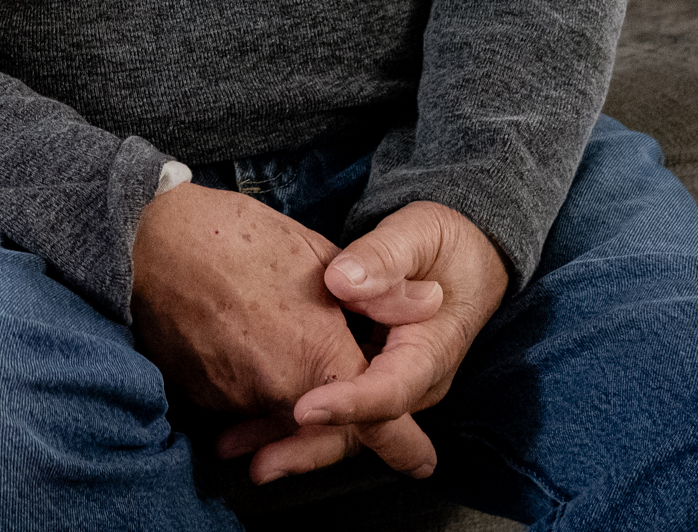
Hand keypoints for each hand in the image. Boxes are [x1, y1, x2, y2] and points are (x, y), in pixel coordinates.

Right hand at [130, 183, 436, 483]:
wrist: (148, 241)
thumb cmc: (234, 238)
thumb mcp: (318, 252)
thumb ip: (379, 291)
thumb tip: (429, 302)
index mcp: (319, 354)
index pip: (378, 423)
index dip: (406, 447)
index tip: (422, 460)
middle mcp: (280, 391)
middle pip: (327, 432)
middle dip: (342, 427)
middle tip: (353, 412)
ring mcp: (237, 398)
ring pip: (282, 418)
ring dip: (293, 405)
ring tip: (286, 369)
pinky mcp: (204, 397)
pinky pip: (242, 407)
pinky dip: (254, 392)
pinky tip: (247, 353)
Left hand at [229, 202, 504, 473]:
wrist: (462, 258)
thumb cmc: (439, 243)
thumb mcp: (418, 236)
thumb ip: (383, 257)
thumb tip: (343, 282)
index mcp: (429, 352)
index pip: (390, 390)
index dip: (348, 404)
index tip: (304, 409)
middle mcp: (410, 383)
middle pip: (363, 430)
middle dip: (309, 447)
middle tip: (259, 461)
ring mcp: (387, 386)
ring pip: (343, 428)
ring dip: (289, 440)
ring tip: (235, 447)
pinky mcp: (365, 382)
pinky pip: (332, 410)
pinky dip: (288, 418)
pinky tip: (245, 425)